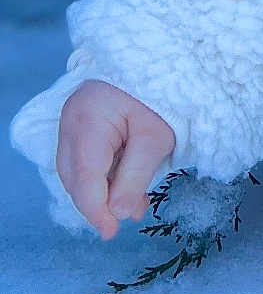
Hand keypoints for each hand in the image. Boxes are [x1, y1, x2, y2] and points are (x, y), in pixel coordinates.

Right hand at [57, 80, 175, 238]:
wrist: (160, 61)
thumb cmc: (161, 96)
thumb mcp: (156, 137)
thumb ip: (136, 176)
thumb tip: (120, 214)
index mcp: (87, 120)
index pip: (84, 176)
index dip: (95, 210)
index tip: (111, 232)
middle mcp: (70, 121)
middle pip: (75, 176)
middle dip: (98, 203)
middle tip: (126, 219)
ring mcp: (70, 123)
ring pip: (77, 171)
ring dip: (102, 192)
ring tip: (134, 205)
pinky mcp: (79, 125)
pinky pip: (84, 159)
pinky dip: (103, 176)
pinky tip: (126, 187)